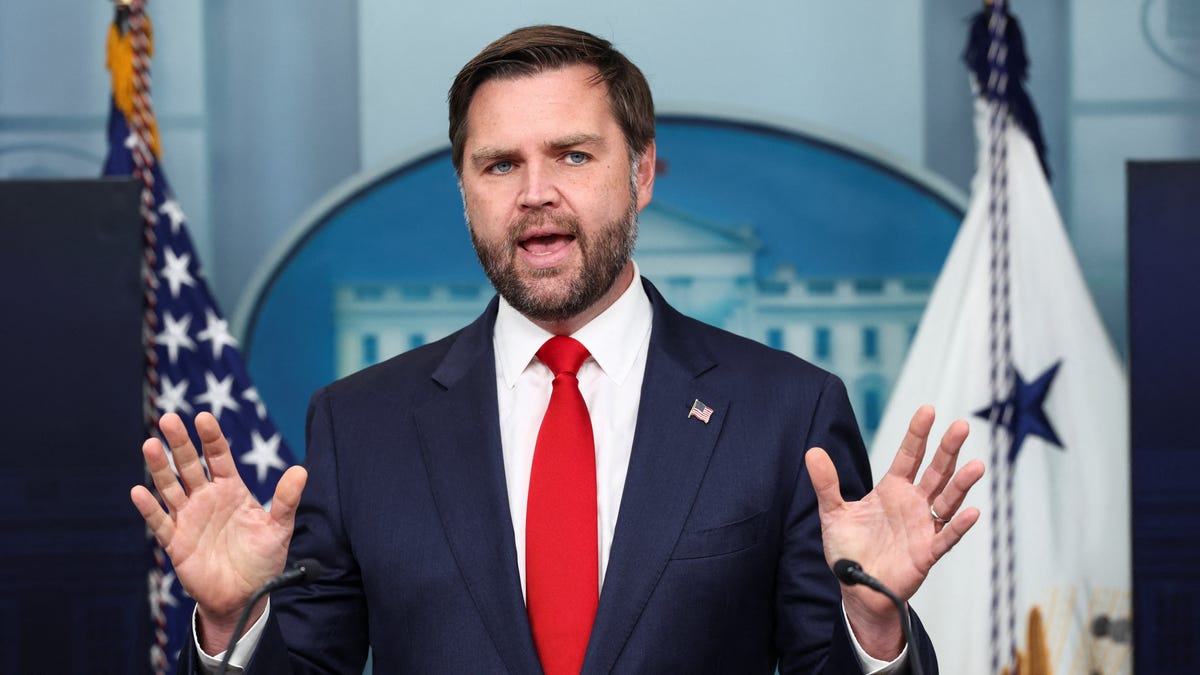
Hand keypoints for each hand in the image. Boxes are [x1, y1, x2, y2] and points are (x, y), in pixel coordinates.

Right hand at [129, 412, 307, 651]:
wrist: (246, 596)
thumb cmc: (263, 560)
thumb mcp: (279, 529)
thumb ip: (286, 500)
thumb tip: (302, 471)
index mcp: (231, 490)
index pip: (218, 457)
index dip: (210, 437)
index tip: (202, 417)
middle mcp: (207, 499)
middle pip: (189, 465)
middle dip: (179, 443)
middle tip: (168, 419)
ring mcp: (189, 518)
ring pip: (170, 488)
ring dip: (159, 468)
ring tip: (150, 446)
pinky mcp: (176, 542)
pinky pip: (160, 522)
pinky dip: (149, 508)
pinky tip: (139, 492)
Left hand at [805, 405, 984, 657]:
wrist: (857, 589)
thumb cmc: (849, 550)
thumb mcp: (833, 513)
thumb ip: (826, 483)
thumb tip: (811, 451)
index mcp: (892, 490)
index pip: (909, 455)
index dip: (918, 434)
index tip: (928, 410)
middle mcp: (912, 503)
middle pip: (935, 471)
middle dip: (947, 449)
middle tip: (961, 426)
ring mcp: (922, 526)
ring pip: (947, 500)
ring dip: (961, 483)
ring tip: (976, 465)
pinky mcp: (927, 552)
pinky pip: (946, 537)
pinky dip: (958, 526)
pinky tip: (972, 512)